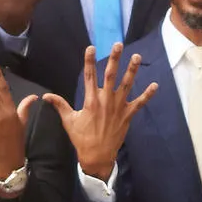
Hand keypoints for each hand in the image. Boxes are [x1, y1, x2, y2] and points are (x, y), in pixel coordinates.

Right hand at [61, 46, 158, 183]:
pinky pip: (139, 103)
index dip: (89, 61)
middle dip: (114, 59)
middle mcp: (105, 101)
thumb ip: (60, 105)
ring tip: (136, 56)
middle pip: (110, 76)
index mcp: (90, 101)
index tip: (91, 47)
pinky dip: (147, 94)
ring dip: (132, 70)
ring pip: (126, 85)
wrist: (97, 156)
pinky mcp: (127, 115)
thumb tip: (46, 96)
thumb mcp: (69, 121)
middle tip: (118, 45)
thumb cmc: (82, 138)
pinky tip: (155, 85)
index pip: (89, 76)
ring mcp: (118, 107)